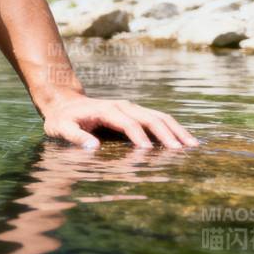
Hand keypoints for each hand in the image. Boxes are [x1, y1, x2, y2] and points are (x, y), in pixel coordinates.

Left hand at [41, 94, 198, 149]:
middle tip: (180, 151)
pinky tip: (184, 139)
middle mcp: (123, 106)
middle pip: (150, 118)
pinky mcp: (136, 112)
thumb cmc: (62, 119)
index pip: (128, 123)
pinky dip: (173, 128)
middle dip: (166, 134)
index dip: (138, 137)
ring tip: (192, 145)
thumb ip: (75, 137)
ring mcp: (132, 108)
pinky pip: (158, 118)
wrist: (64, 102)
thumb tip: (93, 148)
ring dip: (176, 130)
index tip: (148, 152)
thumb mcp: (61, 128)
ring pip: (159, 117)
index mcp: (107, 110)